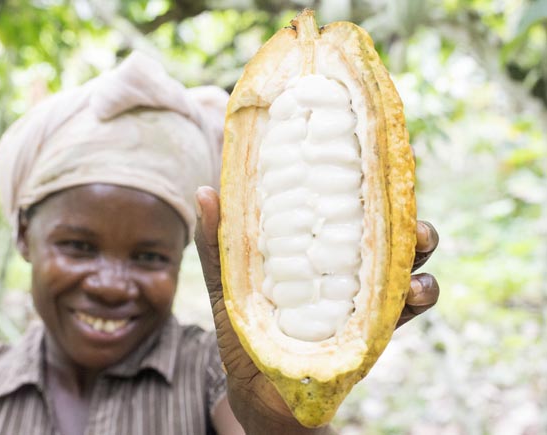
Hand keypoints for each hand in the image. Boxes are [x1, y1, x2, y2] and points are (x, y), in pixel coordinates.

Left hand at [194, 186, 438, 433]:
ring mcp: (362, 295)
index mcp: (312, 247)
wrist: (255, 390)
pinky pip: (409, 308)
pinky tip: (412, 291)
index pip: (342, 209)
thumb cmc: (241, 329)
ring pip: (406, 261)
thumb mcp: (226, 282)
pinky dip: (420, 294)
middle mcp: (344, 266)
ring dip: (421, 247)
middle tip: (404, 208)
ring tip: (419, 241)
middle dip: (401, 211)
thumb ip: (217, 241)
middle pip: (384, 230)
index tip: (372, 158)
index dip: (361, 183)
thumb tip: (204, 190)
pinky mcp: (374, 328)